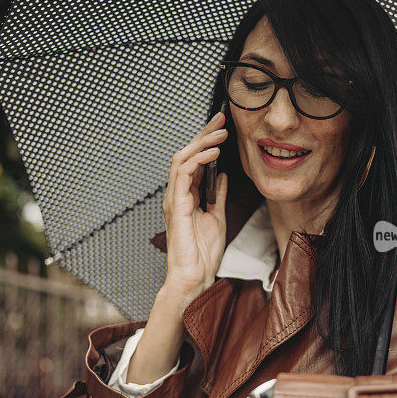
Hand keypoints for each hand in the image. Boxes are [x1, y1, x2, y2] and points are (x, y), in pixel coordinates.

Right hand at [162, 112, 228, 302]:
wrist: (195, 278)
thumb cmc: (202, 254)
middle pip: (186, 153)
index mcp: (186, 196)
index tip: (222, 125)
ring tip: (221, 134)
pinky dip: (198, 161)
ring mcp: (174, 199)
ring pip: (181, 159)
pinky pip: (183, 175)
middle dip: (203, 133)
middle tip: (222, 119)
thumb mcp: (218, 217)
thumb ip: (217, 195)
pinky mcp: (176, 207)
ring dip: (202, 143)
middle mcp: (177, 194)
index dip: (206, 140)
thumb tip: (221, 174)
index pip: (193, 160)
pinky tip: (213, 154)